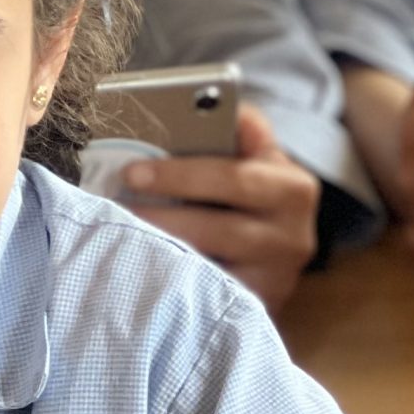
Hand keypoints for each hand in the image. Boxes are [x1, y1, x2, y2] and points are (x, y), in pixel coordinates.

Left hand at [121, 103, 320, 310]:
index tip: (134, 171)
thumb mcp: (254, 159)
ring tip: (124, 237)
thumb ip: (235, 131)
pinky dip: (177, 283)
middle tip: (118, 209)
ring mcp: (278, 277)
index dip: (182, 174)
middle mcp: (295, 235)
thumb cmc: (250, 195)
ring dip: (164, 251)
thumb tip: (196, 106)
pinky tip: (146, 270)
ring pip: (212, 267)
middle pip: (221, 227)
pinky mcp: (259, 308)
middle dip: (164, 217)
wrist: (277, 254)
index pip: (235, 177)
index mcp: (293, 187)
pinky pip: (210, 296)